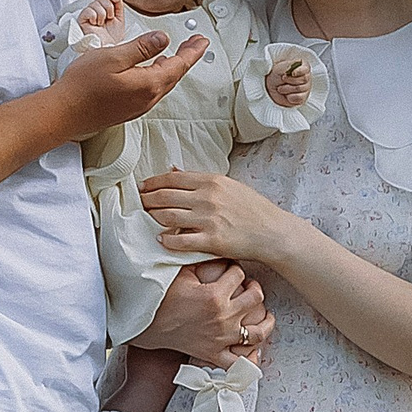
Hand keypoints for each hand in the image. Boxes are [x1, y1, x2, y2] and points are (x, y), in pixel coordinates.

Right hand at [54, 24, 203, 136]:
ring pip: (164, 83)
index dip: (193, 51)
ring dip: (173, 67)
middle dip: (187, 57)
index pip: (179, 65)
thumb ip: (142, 48)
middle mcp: (148, 98)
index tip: (203, 41)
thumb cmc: (83, 85)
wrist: (64, 112)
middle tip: (196, 44)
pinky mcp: (129, 109)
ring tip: (179, 53)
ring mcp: (138, 106)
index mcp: (148, 84)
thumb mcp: (114, 56)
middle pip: (175, 74)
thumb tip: (163, 39)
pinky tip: (155, 69)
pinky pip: (152, 90)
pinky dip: (159, 76)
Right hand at [76, 0, 123, 35]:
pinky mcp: (81, 21)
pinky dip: (94, 16)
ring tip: (102, 23)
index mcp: (104, 10)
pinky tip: (95, 24)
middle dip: (108, 6)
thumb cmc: (112, 38)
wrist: (106, 49)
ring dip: (102, 13)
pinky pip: (87, 11)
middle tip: (110, 17)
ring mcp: (88, 16)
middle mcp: (95, 11)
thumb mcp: (119, 19)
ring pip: (95, 4)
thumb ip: (119, 7)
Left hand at [139, 166, 291, 265]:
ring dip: (154, 218)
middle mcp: (208, 198)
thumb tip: (173, 171)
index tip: (143, 187)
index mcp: (212, 181)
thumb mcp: (229, 185)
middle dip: (147, 200)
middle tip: (139, 203)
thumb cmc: (252, 209)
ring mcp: (209, 220)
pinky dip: (167, 239)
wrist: (271, 232)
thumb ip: (201, 180)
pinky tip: (161, 239)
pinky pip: (180, 240)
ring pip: (168, 217)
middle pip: (166, 197)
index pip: (173, 179)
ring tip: (147, 219)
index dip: (153, 182)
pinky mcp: (212, 241)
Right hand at [144, 258, 273, 364]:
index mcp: (214, 295)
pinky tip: (254, 349)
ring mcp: (221, 338)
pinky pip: (238, 362)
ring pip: (257, 331)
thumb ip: (198, 258)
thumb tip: (206, 242)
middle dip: (254, 288)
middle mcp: (223, 317)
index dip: (236, 267)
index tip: (231, 268)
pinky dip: (248, 358)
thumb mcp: (180, 273)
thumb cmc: (161, 298)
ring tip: (265, 314)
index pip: (239, 273)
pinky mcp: (214, 354)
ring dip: (265, 321)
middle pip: (256, 297)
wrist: (147, 325)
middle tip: (248, 286)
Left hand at [264, 52, 313, 105]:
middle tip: (282, 79)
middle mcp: (306, 77)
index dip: (300, 71)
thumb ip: (289, 65)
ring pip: (300, 89)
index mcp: (302, 67)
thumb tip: (294, 68)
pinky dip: (290, 97)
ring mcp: (305, 88)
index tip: (292, 73)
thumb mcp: (281, 67)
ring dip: (287, 89)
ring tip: (280, 88)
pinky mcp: (302, 98)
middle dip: (290, 80)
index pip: (306, 68)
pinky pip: (299, 98)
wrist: (269, 87)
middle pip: (304, 79)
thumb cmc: (275, 75)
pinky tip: (286, 95)